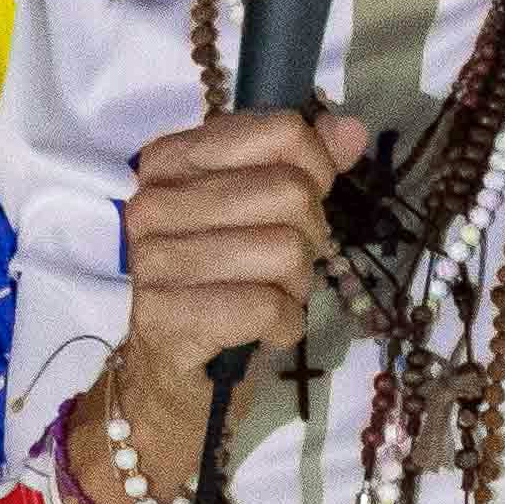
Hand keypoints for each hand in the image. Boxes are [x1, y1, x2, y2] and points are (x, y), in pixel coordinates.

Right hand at [104, 106, 362, 485]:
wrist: (175, 372)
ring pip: (285, 250)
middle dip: (310, 236)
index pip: (282, 130)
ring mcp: (153, 261)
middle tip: (285, 265)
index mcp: (172, 160)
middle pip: (290, 192)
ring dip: (296, 286)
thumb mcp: (265, 214)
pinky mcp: (165, 318)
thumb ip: (307, 166)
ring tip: (269, 297)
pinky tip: (262, 331)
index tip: (305, 203)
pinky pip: (267, 306)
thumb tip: (352, 131)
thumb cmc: (224, 280)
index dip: (317, 170)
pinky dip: (285, 324)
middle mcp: (152, 203)